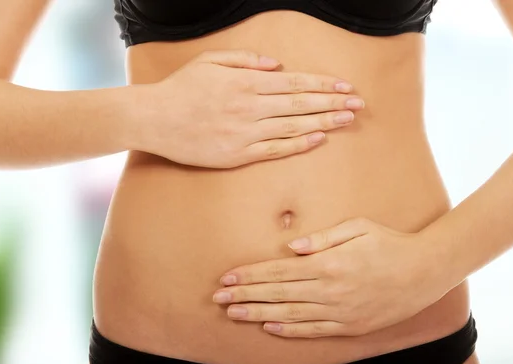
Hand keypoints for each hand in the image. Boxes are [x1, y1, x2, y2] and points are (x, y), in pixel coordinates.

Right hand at [127, 50, 364, 167]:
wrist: (154, 120)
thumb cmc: (180, 88)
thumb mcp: (209, 61)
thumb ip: (244, 59)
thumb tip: (276, 65)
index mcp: (245, 82)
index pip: (295, 83)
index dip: (323, 84)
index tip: (344, 86)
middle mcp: (250, 107)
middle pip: (301, 104)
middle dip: (332, 103)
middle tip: (358, 104)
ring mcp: (246, 133)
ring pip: (294, 126)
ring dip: (324, 122)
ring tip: (347, 120)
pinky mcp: (238, 155)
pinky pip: (276, 150)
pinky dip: (299, 144)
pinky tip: (318, 139)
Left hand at [213, 217, 454, 337]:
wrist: (425, 272)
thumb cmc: (390, 243)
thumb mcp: (359, 227)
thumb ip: (323, 237)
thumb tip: (292, 247)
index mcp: (329, 263)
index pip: (279, 271)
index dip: (251, 275)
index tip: (228, 277)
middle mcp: (330, 290)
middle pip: (278, 294)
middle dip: (245, 295)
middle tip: (219, 298)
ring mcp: (340, 311)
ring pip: (290, 314)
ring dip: (259, 314)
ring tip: (235, 314)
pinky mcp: (351, 326)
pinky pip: (314, 330)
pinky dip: (290, 330)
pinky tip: (270, 328)